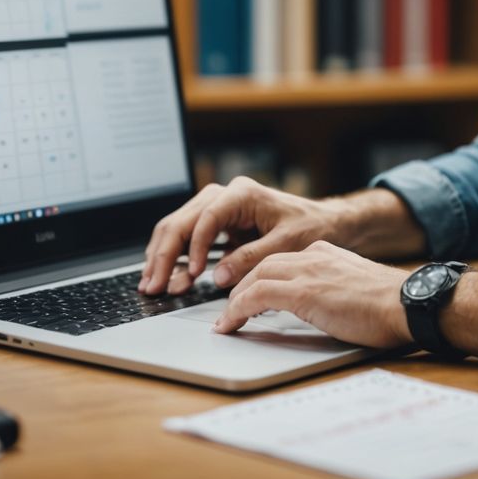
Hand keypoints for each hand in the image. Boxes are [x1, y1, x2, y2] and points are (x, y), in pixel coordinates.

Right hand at [139, 177, 347, 295]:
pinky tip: (169, 277)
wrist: (324, 223)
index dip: (196, 246)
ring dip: (163, 256)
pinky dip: (176, 257)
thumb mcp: (286, 244)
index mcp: (243, 194)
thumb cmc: (310, 227)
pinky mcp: (218, 224)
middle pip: (183, 220)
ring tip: (153, 284)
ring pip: (179, 227)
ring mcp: (219, 208)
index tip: (194, 273)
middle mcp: (226, 196)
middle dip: (165, 254)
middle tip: (154, 284)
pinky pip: (188, 237)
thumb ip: (252, 258)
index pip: (207, 217)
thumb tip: (218, 276)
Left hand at [213, 240, 411, 348]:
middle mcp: (313, 256)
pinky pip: (257, 296)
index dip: (260, 278)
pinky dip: (238, 309)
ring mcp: (307, 272)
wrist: (406, 304)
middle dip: (241, 286)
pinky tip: (230, 324)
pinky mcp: (304, 293)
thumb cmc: (388, 304)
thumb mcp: (353, 287)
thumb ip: (332, 288)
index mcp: (325, 253)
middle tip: (229, 308)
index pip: (281, 260)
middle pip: (262, 265)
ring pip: (255, 277)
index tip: (249, 295)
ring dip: (234, 299)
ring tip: (225, 320)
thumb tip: (321, 307)